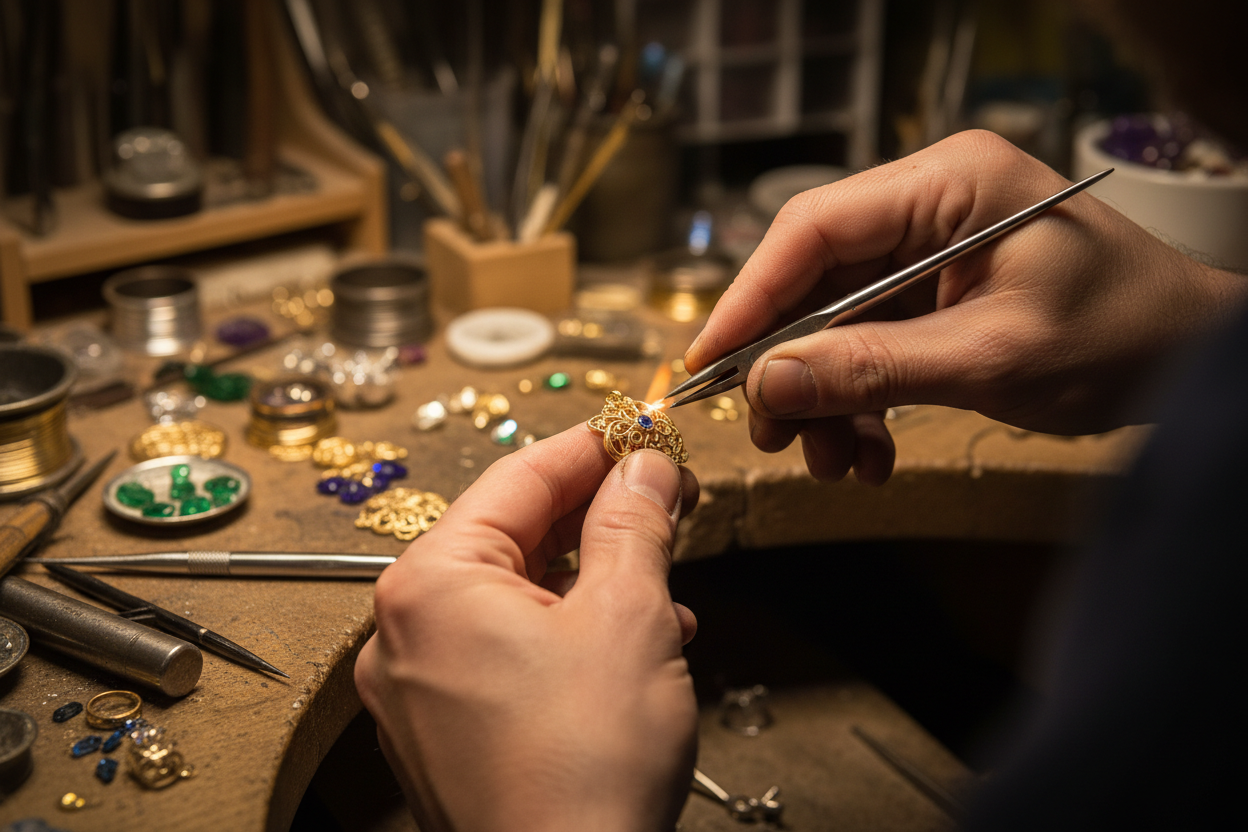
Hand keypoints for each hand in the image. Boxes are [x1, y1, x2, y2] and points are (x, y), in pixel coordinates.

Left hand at [355, 427, 699, 831]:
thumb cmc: (582, 771)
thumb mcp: (629, 615)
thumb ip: (633, 524)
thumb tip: (644, 469)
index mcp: (431, 585)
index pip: (518, 478)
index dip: (592, 447)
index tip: (640, 430)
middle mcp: (406, 633)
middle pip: (513, 537)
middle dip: (598, 517)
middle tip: (663, 497)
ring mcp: (420, 690)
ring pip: (516, 598)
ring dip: (595, 580)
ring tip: (663, 580)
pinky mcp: (447, 734)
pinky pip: (508, 653)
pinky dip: (570, 635)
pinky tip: (633, 644)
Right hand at [687, 130, 1247, 482]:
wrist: (1195, 362)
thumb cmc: (1122, 338)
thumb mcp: (990, 357)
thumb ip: (872, 368)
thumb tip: (766, 385)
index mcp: (949, 183)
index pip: (814, 228)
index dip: (751, 297)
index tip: (708, 363)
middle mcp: (930, 203)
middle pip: (816, 279)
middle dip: (791, 365)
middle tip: (774, 435)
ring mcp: (932, 248)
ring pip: (835, 321)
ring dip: (826, 397)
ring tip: (836, 463)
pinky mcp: (936, 292)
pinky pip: (869, 343)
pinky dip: (861, 401)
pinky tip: (869, 452)